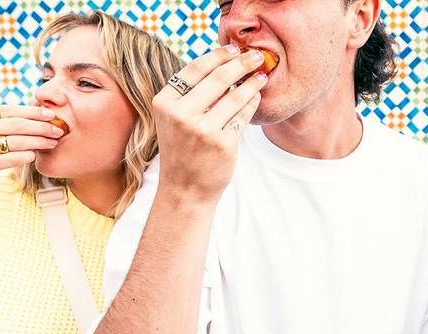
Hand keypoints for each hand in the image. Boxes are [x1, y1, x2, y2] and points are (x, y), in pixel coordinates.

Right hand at [0, 105, 63, 202]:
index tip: (49, 112)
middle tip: (59, 127)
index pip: (6, 109)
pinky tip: (35, 156)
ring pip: (14, 141)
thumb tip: (15, 116)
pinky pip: (7, 160)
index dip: (31, 111)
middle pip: (14, 123)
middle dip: (41, 125)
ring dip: (38, 141)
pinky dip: (24, 157)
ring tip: (53, 141)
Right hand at [151, 45, 266, 203]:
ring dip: (252, 81)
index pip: (195, 68)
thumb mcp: (174, 119)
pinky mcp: (222, 143)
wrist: (185, 190)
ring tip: (262, 75)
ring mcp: (202, 130)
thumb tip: (222, 61)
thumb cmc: (183, 150)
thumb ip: (190, 93)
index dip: (218, 55)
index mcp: (165, 102)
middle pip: (218, 77)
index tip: (234, 49)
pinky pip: (243, 115)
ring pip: (235, 95)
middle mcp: (181, 114)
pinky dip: (253, 102)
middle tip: (257, 55)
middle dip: (242, 62)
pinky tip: (257, 96)